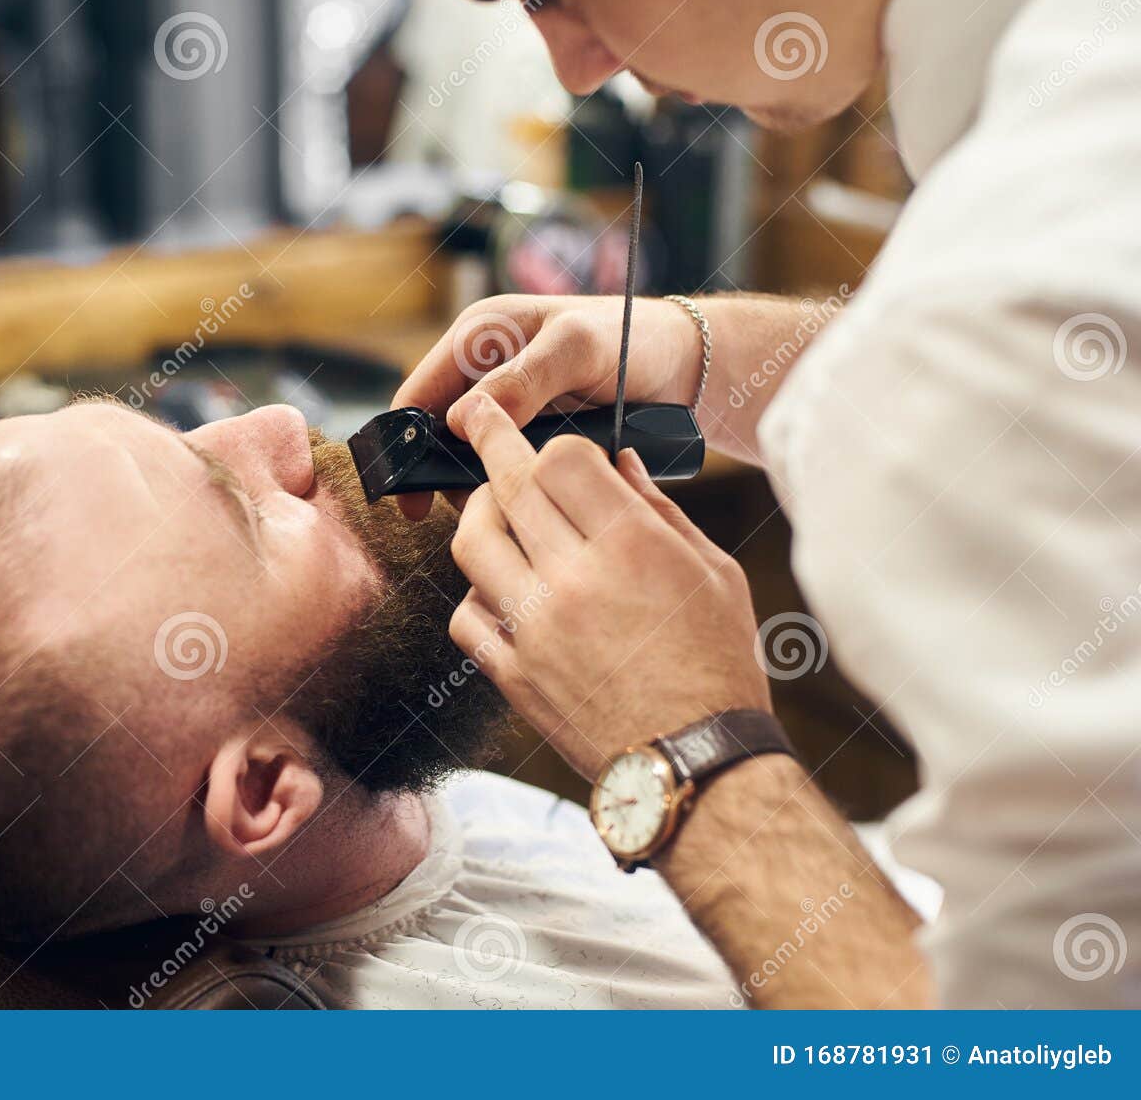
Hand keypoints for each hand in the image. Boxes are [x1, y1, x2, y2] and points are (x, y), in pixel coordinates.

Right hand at [392, 294, 703, 517]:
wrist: (685, 364)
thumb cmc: (634, 340)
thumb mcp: (578, 349)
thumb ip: (523, 378)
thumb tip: (458, 419)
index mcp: (480, 336)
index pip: (417, 394)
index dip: (404, 445)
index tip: (409, 498)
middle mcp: (485, 370)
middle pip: (436, 434)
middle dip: (444, 475)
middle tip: (476, 513)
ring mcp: (508, 405)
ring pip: (468, 458)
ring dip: (479, 487)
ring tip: (509, 515)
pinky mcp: (531, 432)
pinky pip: (501, 467)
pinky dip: (507, 489)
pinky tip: (527, 510)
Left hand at [446, 393, 770, 780]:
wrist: (692, 765)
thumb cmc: (718, 666)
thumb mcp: (714, 575)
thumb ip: (658, 510)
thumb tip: (617, 460)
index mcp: (631, 548)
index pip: (560, 459)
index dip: (553, 444)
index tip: (550, 443)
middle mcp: (573, 581)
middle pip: (507, 488)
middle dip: (490, 442)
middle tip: (479, 419)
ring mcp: (533, 630)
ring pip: (471, 544)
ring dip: (479, 516)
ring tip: (494, 510)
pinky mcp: (511, 674)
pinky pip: (467, 615)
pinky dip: (477, 593)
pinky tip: (502, 589)